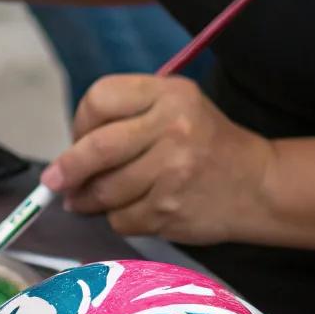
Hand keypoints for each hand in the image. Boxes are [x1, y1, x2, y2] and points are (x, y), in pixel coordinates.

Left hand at [42, 75, 274, 243]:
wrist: (260, 184)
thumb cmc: (205, 144)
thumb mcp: (175, 107)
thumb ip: (126, 118)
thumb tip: (67, 155)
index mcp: (169, 94)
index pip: (99, 99)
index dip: (80, 122)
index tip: (79, 138)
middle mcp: (173, 128)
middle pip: (96, 148)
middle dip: (67, 169)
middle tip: (54, 181)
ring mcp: (173, 171)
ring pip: (104, 190)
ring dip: (86, 200)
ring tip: (85, 200)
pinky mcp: (171, 209)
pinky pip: (122, 218)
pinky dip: (117, 218)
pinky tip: (130, 210)